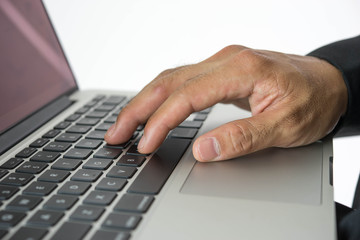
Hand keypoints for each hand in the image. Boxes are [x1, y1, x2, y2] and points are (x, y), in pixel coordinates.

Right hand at [105, 45, 347, 161]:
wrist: (329, 83)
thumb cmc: (313, 101)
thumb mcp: (285, 126)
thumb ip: (242, 138)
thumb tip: (201, 150)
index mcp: (242, 69)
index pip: (187, 95)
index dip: (161, 121)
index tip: (144, 144)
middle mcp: (227, 60)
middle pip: (169, 81)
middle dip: (137, 108)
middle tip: (115, 132)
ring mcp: (223, 62)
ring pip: (172, 78)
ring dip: (145, 101)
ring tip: (125, 123)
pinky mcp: (222, 70)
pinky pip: (183, 80)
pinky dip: (162, 97)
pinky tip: (152, 109)